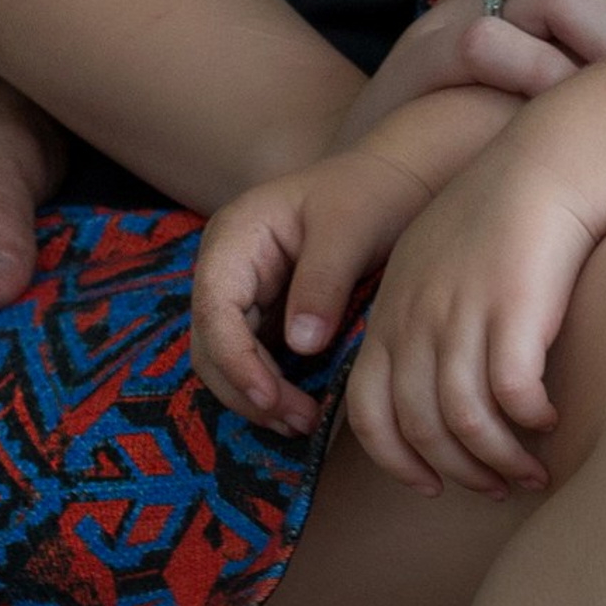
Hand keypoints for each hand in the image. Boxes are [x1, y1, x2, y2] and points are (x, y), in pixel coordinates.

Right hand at [192, 88, 520, 466]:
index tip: (272, 398)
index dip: (236, 361)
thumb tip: (302, 346)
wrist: (394, 182)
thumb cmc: (372, 194)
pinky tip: (307, 409)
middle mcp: (226, 268)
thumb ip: (323, 283)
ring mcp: (242, 293)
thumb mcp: (350, 229)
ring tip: (304, 423)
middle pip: (211, 344)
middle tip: (299, 422)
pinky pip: (254, 360)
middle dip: (247, 389)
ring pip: (227, 360)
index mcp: (234, 237)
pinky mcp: (264, 314)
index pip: (214, 310)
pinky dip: (273, 388)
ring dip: (257, 397)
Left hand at [343, 124, 599, 500]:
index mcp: (390, 314)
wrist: (544, 165)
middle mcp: (417, 322)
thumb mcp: (430, 264)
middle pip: (419, 427)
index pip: (369, 411)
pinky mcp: (513, 312)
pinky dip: (528, 419)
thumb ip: (414, 320)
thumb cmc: (495, 215)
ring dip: (498, 459)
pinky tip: (549, 420)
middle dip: (457, 471)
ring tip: (529, 473)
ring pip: (465, 421)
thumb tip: (423, 381)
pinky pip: (512, 394)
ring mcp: (462, 318)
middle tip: (494, 488)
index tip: (430, 483)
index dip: (397, 459)